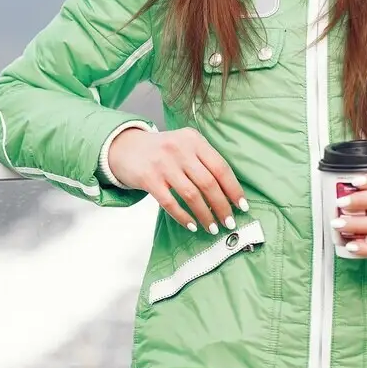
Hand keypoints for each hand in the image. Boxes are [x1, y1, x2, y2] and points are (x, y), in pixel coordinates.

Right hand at [108, 127, 247, 234]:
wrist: (125, 147)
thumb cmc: (161, 151)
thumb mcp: (184, 145)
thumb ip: (203, 161)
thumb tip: (229, 193)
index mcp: (193, 140)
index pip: (220, 167)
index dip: (233, 189)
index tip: (242, 206)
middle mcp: (179, 149)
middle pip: (208, 183)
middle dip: (222, 206)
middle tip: (229, 222)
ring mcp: (162, 163)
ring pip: (191, 195)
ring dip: (205, 215)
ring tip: (212, 227)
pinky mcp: (148, 178)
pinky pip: (170, 202)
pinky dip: (183, 216)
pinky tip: (191, 225)